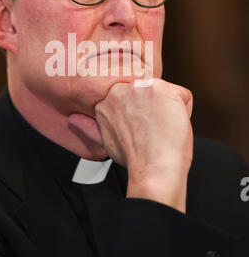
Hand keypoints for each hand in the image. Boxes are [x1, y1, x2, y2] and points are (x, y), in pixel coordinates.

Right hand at [68, 79, 193, 212]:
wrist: (153, 170)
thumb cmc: (133, 158)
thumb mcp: (104, 140)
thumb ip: (89, 125)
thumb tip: (72, 119)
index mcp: (106, 98)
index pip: (133, 94)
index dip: (141, 112)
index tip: (141, 128)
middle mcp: (122, 88)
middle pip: (149, 91)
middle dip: (154, 108)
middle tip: (151, 131)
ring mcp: (143, 87)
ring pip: (166, 93)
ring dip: (168, 110)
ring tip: (160, 129)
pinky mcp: (165, 90)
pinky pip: (184, 97)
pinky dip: (185, 112)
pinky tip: (172, 127)